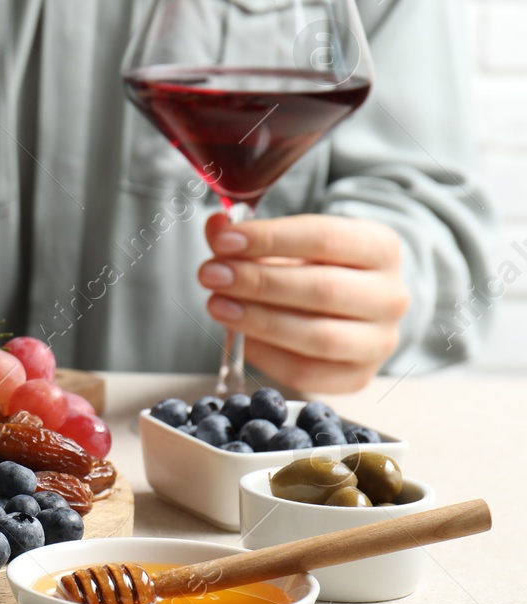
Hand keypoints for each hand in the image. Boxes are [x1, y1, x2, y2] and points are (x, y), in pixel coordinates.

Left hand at [198, 213, 408, 392]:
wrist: (344, 312)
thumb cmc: (311, 270)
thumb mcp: (286, 244)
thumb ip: (249, 237)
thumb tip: (216, 227)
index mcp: (380, 247)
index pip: (324, 238)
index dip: (270, 240)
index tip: (224, 241)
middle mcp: (391, 295)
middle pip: (323, 289)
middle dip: (258, 282)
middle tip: (211, 275)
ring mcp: (380, 341)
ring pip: (318, 336)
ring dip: (259, 320)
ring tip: (217, 305)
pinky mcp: (358, 376)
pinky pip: (306, 372)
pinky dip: (266, 355)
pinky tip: (239, 337)